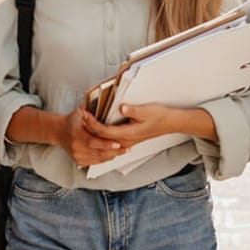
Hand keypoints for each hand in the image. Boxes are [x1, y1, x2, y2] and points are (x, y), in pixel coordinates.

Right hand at [56, 107, 125, 166]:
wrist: (59, 131)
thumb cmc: (71, 121)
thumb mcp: (79, 112)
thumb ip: (91, 110)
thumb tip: (104, 103)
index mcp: (76, 134)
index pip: (92, 141)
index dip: (106, 144)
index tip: (118, 143)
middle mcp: (75, 147)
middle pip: (98, 152)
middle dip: (114, 151)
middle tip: (125, 148)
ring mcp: (77, 155)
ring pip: (98, 159)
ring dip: (112, 155)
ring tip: (123, 150)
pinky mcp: (79, 161)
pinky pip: (95, 162)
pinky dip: (105, 158)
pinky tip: (113, 154)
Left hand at [81, 104, 207, 153]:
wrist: (171, 123)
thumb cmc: (160, 117)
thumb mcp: (146, 111)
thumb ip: (133, 110)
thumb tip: (122, 107)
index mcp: (128, 134)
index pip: (103, 131)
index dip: (91, 123)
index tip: (83, 113)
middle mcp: (125, 140)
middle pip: (100, 138)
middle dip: (88, 127)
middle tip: (79, 115)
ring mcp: (126, 141)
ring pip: (104, 140)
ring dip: (93, 131)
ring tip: (84, 120)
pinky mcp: (128, 139)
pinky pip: (110, 140)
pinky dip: (100, 134)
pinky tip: (96, 128)